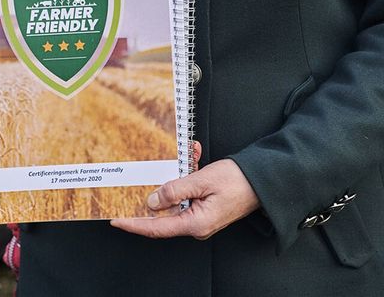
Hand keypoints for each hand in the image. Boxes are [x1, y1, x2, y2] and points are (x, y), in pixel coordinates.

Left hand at [111, 150, 259, 239]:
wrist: (266, 180)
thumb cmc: (240, 182)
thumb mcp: (203, 181)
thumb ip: (175, 191)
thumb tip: (153, 202)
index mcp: (195, 223)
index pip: (156, 228)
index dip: (134, 224)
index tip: (117, 220)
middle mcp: (197, 224)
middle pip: (166, 210)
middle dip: (162, 185)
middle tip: (155, 169)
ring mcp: (202, 216)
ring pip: (178, 196)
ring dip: (181, 174)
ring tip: (190, 154)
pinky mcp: (206, 207)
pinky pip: (190, 192)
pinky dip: (190, 175)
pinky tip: (194, 157)